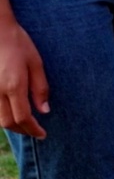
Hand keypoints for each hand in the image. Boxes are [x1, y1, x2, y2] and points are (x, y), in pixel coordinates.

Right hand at [0, 19, 47, 137]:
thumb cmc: (18, 44)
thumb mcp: (36, 63)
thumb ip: (40, 88)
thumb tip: (44, 111)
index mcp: (13, 86)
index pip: (23, 118)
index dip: (33, 129)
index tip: (43, 134)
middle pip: (8, 122)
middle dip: (23, 130)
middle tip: (36, 131)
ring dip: (12, 125)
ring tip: (26, 125)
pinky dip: (2, 116)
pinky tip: (12, 113)